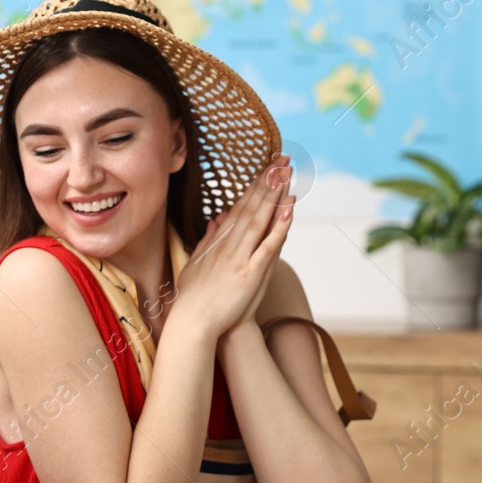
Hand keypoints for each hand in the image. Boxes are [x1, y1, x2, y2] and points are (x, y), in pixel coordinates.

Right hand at [171, 155, 295, 339]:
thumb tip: (216, 220)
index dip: (255, 186)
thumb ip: (208, 241)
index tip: (268, 168)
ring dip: (274, 195)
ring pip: (260, 220)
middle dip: (268, 182)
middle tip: (282, 159)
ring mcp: (240, 257)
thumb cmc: (194, 298)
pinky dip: (279, 227)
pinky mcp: (250, 273)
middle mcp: (230, 245)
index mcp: (219, 242)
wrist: (192, 323)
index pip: (240, 208)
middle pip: (252, 207)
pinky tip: (288, 209)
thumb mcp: (198, 263)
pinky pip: (268, 246)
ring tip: (286, 173)